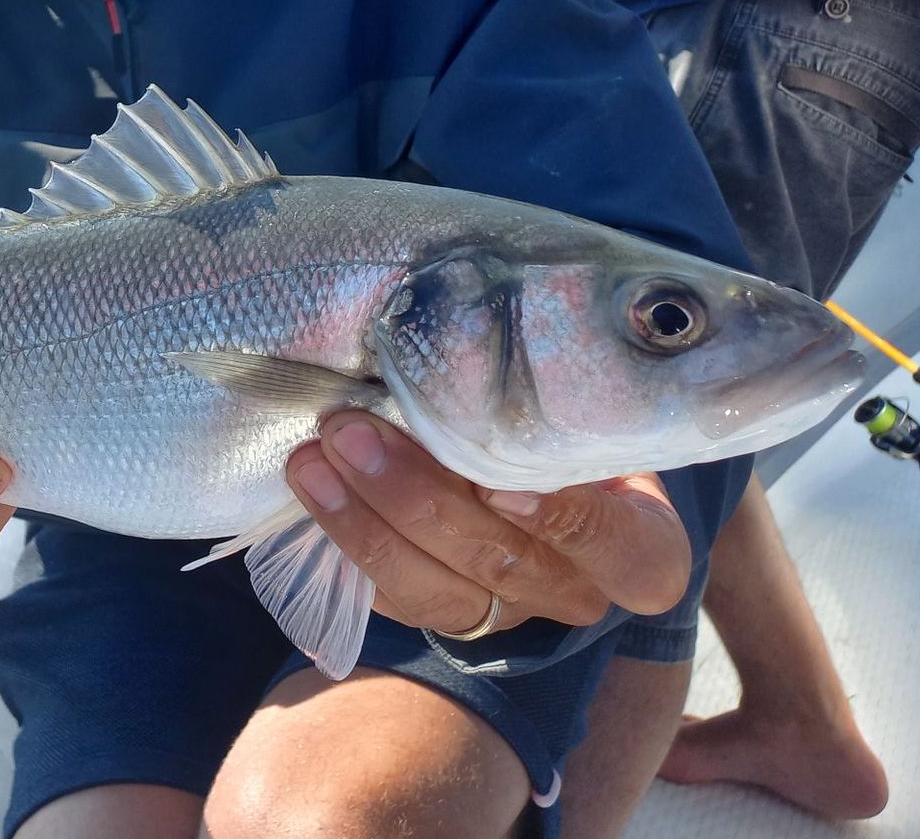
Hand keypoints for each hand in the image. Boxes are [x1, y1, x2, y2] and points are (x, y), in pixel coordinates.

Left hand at [286, 412, 689, 635]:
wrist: (547, 468)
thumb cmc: (571, 418)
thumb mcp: (585, 407)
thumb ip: (552, 397)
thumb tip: (472, 335)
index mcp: (641, 548)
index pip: (617, 550)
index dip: (560, 522)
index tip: (496, 481)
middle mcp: (577, 592)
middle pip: (499, 562)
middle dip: (414, 497)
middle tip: (351, 431)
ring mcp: (509, 614)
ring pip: (435, 591)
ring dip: (363, 521)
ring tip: (313, 459)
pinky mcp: (448, 616)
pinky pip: (393, 597)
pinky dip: (346, 543)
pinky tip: (311, 490)